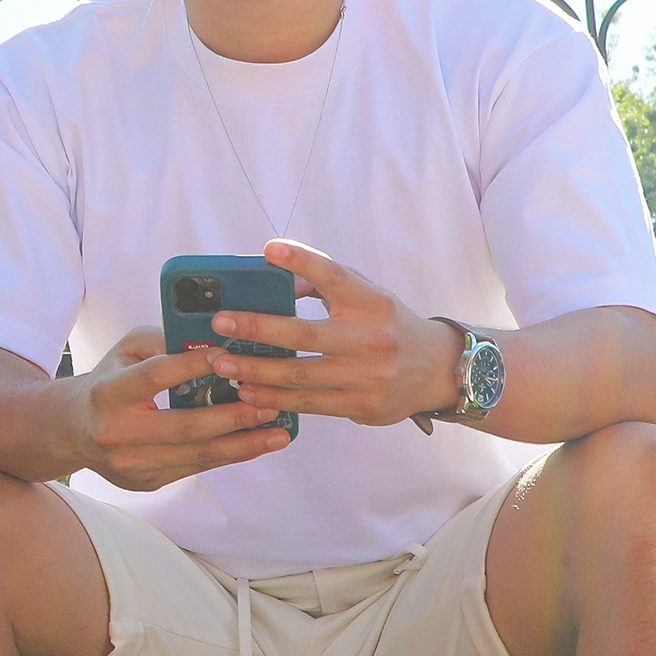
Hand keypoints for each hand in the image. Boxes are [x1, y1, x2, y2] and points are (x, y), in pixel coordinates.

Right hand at [72, 325, 295, 493]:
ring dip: (243, 445)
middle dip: (232, 418)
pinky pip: (195, 468)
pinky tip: (255, 444)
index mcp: (107, 393)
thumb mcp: (124, 351)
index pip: (154, 377)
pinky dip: (228, 456)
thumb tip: (211, 341)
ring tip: (278, 433)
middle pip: (183, 428)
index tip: (228, 355)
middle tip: (270, 404)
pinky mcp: (147, 482)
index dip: (191, 366)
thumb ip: (162, 341)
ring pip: (196, 456)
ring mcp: (132, 464)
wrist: (72, 432)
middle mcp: (116, 433)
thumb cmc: (108, 381)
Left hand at [209, 241, 464, 430]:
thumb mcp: (366, 296)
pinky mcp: (361, 405)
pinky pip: (308, 403)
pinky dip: (274, 397)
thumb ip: (326, 284)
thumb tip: (273, 274)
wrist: (434, 370)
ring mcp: (367, 375)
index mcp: (371, 302)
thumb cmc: (386, 324)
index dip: (302, 260)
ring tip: (222, 363)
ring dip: (256, 369)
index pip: (334, 275)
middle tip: (221, 323)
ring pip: (300, 374)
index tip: (269, 250)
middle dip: (257, 328)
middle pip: (305, 333)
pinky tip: (247, 392)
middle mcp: (371, 337)